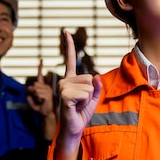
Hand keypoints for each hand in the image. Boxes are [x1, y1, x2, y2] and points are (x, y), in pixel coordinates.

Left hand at [26, 59, 54, 117]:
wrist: (46, 115)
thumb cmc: (40, 108)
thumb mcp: (32, 100)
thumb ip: (29, 94)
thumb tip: (29, 88)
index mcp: (43, 87)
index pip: (41, 75)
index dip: (40, 67)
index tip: (41, 60)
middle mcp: (47, 87)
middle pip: (35, 84)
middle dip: (32, 91)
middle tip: (36, 98)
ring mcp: (48, 91)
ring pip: (36, 89)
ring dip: (35, 96)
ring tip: (40, 101)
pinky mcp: (49, 95)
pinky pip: (38, 94)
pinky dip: (37, 98)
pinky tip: (41, 101)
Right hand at [55, 30, 101, 159]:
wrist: (74, 128)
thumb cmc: (81, 112)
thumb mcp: (93, 97)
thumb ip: (96, 86)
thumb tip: (95, 76)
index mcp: (70, 79)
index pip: (70, 59)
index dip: (69, 45)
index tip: (66, 31)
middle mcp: (64, 80)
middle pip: (89, 78)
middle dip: (90, 92)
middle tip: (81, 102)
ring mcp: (62, 87)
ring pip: (88, 86)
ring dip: (88, 98)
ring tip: (78, 105)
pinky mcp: (64, 96)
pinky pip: (85, 94)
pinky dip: (85, 102)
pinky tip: (75, 107)